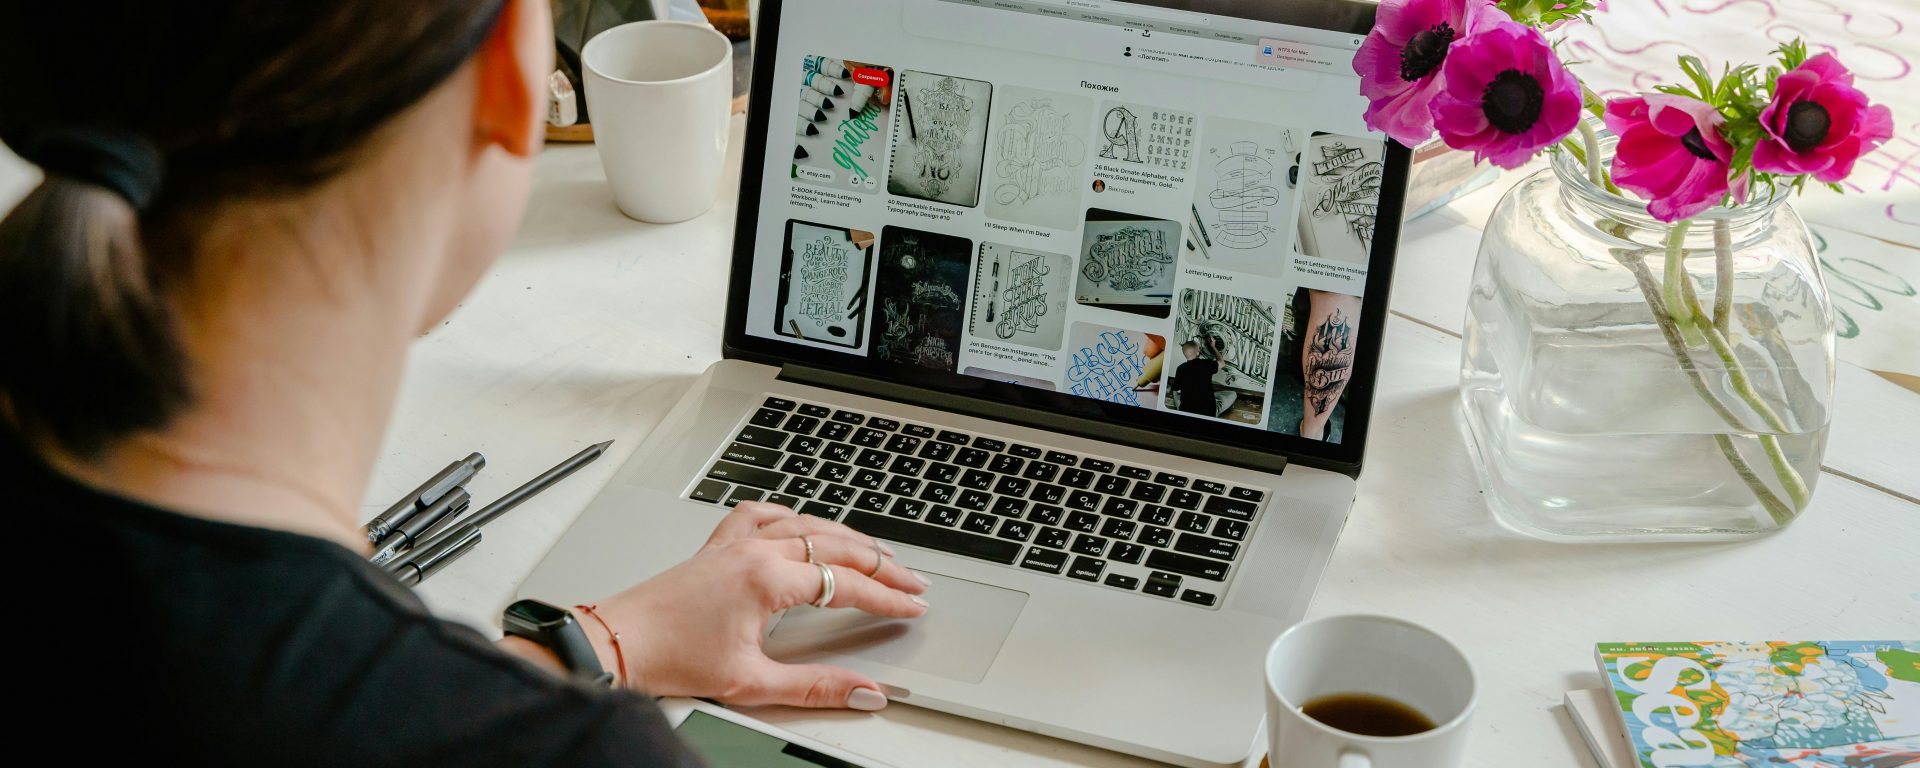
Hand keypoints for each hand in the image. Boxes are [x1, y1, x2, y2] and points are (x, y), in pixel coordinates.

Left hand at [582, 501, 928, 709]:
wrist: (618, 643)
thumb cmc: (671, 658)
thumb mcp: (752, 682)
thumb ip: (816, 686)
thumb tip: (863, 690)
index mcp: (766, 579)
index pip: (847, 584)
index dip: (887, 597)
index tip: (913, 606)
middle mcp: (754, 551)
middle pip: (837, 546)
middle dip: (882, 564)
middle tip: (913, 581)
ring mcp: (734, 543)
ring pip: (807, 524)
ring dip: (848, 537)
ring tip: (877, 553)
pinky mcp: (717, 546)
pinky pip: (763, 514)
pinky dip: (793, 515)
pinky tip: (803, 522)